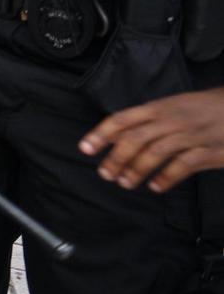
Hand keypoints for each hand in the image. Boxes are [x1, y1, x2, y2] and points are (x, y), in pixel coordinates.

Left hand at [79, 86, 223, 192]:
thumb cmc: (199, 109)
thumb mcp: (170, 107)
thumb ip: (146, 121)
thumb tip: (115, 137)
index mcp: (158, 107)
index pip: (122, 119)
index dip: (101, 134)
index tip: (85, 148)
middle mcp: (170, 119)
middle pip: (135, 138)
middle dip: (116, 157)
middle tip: (105, 174)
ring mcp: (190, 135)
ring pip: (156, 152)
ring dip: (137, 169)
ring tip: (125, 182)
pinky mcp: (208, 151)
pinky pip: (183, 165)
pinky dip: (167, 177)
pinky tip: (155, 186)